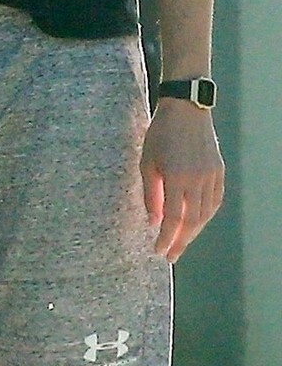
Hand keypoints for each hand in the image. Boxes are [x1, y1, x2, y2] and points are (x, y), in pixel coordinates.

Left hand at [141, 100, 224, 261]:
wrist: (186, 110)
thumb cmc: (160, 134)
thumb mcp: (147, 162)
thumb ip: (151, 194)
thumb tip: (154, 222)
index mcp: (177, 177)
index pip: (174, 218)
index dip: (167, 238)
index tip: (159, 251)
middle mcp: (197, 179)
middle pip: (192, 221)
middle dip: (181, 241)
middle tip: (171, 256)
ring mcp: (211, 176)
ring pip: (205, 213)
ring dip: (193, 231)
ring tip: (181, 242)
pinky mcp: (219, 171)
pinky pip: (214, 201)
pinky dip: (206, 216)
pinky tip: (196, 223)